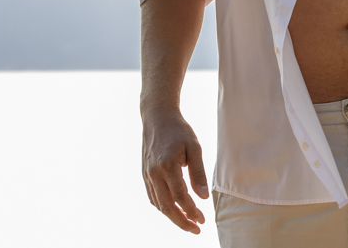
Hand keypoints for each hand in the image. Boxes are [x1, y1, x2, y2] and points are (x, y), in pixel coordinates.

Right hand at [142, 106, 208, 232]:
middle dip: (182, 221)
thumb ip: (198, 173)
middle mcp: (154, 174)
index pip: (181, 197)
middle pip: (167, 206)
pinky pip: (153, 197)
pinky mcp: (144, 175)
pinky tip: (174, 210)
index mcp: (168, 166)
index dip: (192, 211)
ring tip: (188, 222)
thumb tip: (203, 197)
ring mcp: (147, 175)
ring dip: (172, 216)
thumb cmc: (179, 131)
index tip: (203, 219)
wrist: (157, 118)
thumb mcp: (195, 148)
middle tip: (196, 229)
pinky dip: (163, 207)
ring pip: (158, 204)